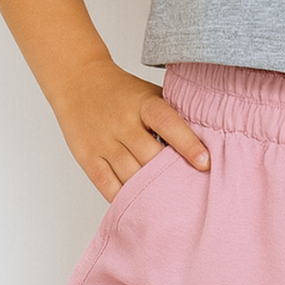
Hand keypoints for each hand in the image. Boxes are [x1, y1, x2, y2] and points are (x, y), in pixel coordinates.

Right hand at [49, 58, 210, 201]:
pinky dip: (125, 198)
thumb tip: (207, 140)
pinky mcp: (88, 158)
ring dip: (151, 190)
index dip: (188, 144)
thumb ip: (173, 115)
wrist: (78, 80)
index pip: (168, 123)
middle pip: (150, 158)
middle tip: (191, 190)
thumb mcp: (150, 94)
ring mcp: (104, 142)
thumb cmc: (123, 91)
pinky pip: (109, 186)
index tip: (206, 162)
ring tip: (170, 202)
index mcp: (143, 104)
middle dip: (170, 175)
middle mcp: (123, 123)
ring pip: (132, 176)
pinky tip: (140, 203)